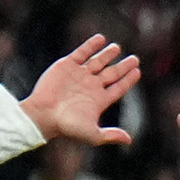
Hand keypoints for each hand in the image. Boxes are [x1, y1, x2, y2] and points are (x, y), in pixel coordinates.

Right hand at [26, 36, 140, 147]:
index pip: (118, 87)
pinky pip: (81, 53)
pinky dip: (91, 46)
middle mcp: (91, 86)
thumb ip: (110, 135)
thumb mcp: (92, 134)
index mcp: (99, 100)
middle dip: (123, 66)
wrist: (43, 115)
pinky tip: (101, 39)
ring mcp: (79, 75)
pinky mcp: (66, 66)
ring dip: (108, 54)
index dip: (128, 80)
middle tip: (134, 59)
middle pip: (111, 73)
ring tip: (117, 47)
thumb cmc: (67, 127)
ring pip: (98, 62)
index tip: (137, 71)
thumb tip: (129, 140)